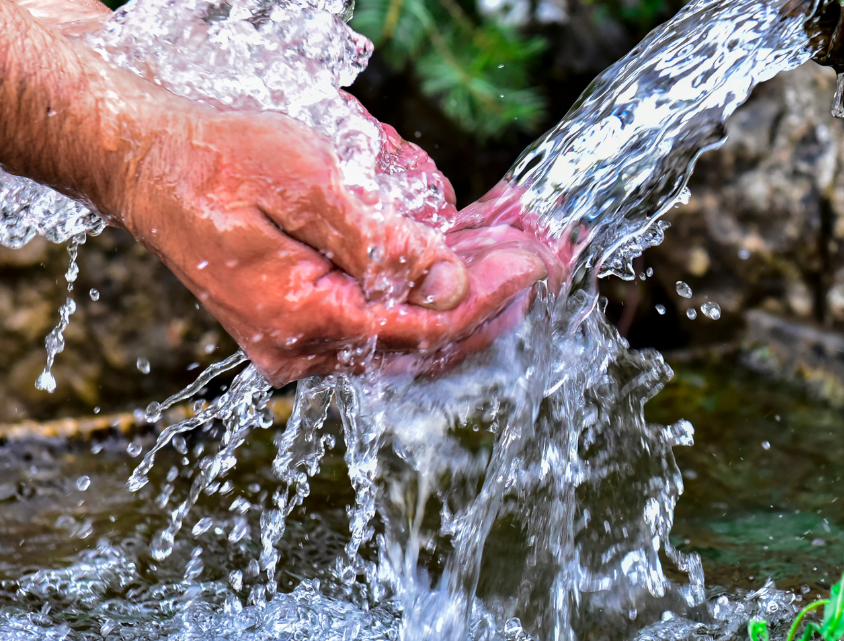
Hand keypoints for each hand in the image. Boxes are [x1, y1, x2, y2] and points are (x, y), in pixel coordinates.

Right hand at [119, 107, 548, 384]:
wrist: (145, 163)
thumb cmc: (214, 161)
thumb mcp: (304, 183)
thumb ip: (379, 243)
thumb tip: (451, 284)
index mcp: (302, 321)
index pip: (425, 329)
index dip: (491, 298)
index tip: (542, 261)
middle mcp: (305, 349)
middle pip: (427, 340)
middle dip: (494, 298)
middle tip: (549, 256)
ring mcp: (304, 340)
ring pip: (411, 328)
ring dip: (468, 288)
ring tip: (519, 244)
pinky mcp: (306, 320)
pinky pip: (385, 313)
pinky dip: (429, 285)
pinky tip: (464, 249)